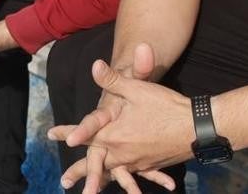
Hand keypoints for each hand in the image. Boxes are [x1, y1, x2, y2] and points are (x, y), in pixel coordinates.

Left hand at [48, 44, 185, 193]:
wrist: (196, 128)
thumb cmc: (166, 107)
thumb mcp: (137, 89)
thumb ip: (114, 79)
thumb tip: (95, 65)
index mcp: (113, 134)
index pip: (85, 132)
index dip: (67, 131)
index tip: (51, 134)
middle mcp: (121, 152)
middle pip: (94, 163)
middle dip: (78, 171)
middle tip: (63, 181)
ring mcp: (136, 161)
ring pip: (113, 173)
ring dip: (100, 181)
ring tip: (91, 192)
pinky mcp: (150, 164)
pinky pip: (135, 175)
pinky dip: (129, 182)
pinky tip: (132, 189)